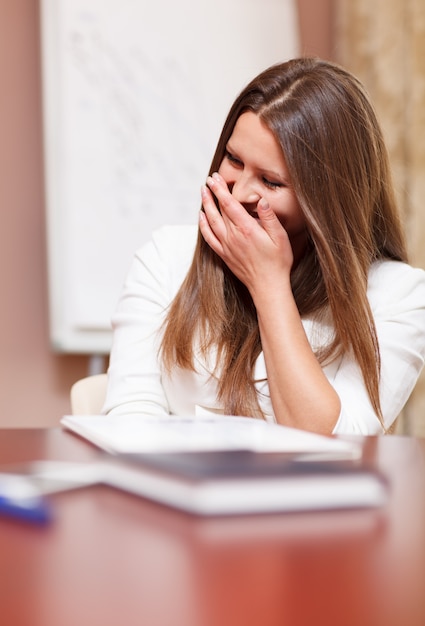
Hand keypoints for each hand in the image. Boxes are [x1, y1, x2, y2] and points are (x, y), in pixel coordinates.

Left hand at [199, 172, 293, 296]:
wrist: (267, 286)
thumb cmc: (277, 262)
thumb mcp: (280, 237)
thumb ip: (269, 218)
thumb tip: (261, 200)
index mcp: (247, 229)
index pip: (229, 204)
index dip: (221, 189)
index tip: (215, 178)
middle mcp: (233, 236)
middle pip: (219, 209)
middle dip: (213, 192)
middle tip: (209, 180)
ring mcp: (226, 246)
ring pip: (211, 221)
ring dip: (205, 205)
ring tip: (203, 192)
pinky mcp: (224, 254)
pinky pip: (208, 237)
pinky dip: (203, 225)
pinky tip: (201, 216)